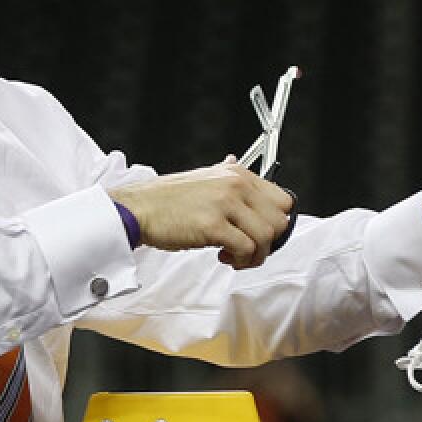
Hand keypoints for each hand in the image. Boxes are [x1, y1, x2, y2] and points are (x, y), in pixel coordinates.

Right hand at [109, 158, 294, 268]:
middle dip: (268, 243)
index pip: (283, 200)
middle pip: (279, 221)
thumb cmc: (167, 199)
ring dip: (254, 256)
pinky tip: (224, 257)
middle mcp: (234, 185)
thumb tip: (235, 161)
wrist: (139, 208)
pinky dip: (240, 260)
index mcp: (236, 173)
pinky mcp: (212, 225)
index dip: (276, 223)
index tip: (261, 234)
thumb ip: (224, 172)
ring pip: (266, 237)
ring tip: (235, 256)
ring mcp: (224, 204)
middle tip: (248, 250)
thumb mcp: (202, 176)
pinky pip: (246, 248)